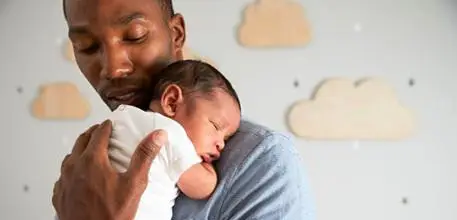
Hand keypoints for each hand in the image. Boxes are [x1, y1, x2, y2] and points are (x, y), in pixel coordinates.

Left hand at [52, 120, 167, 219]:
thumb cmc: (112, 214)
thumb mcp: (134, 183)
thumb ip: (144, 156)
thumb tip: (157, 136)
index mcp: (92, 160)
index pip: (98, 134)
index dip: (106, 126)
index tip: (109, 123)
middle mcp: (74, 167)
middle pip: (81, 141)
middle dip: (91, 133)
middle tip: (99, 131)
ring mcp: (64, 181)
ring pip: (69, 157)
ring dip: (80, 150)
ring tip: (89, 151)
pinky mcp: (59, 194)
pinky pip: (63, 175)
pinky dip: (71, 169)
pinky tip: (78, 175)